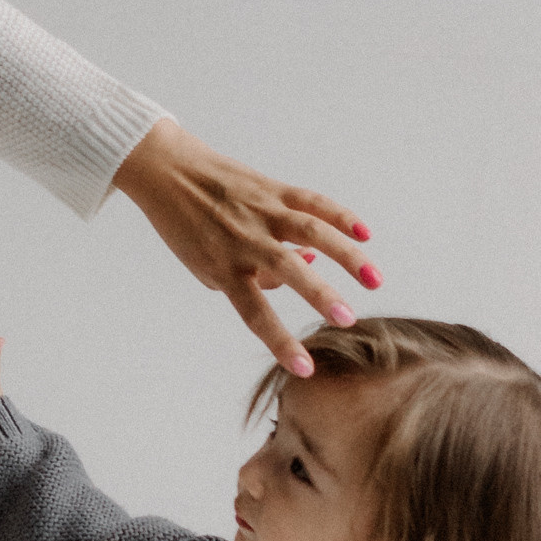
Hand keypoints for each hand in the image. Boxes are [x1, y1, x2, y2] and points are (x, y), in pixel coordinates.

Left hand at [113, 115, 380, 376]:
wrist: (166, 171)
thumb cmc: (187, 227)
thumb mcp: (206, 264)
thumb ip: (253, 277)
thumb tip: (308, 269)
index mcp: (222, 267)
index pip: (254, 313)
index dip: (280, 341)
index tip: (306, 369)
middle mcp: (243, 240)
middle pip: (285, 269)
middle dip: (318, 295)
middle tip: (348, 320)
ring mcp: (261, 212)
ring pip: (310, 231)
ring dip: (346, 255)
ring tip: (374, 280)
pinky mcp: (272, 189)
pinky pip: (311, 201)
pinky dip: (340, 215)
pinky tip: (364, 233)